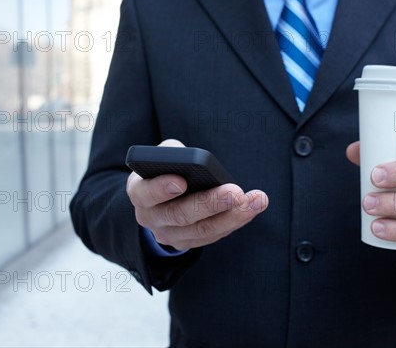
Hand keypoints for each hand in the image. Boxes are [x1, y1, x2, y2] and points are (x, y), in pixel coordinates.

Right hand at [127, 139, 268, 250]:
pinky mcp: (189, 243)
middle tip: (235, 192)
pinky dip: (237, 220)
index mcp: (139, 193)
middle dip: (210, 203)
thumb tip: (194, 160)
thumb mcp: (164, 156)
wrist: (161, 199)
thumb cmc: (166, 169)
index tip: (182, 180)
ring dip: (233, 215)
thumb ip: (174, 153)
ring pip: (203, 230)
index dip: (162, 188)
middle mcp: (151, 218)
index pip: (146, 193)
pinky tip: (254, 206)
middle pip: (181, 215)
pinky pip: (215, 235)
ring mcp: (170, 235)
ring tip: (256, 200)